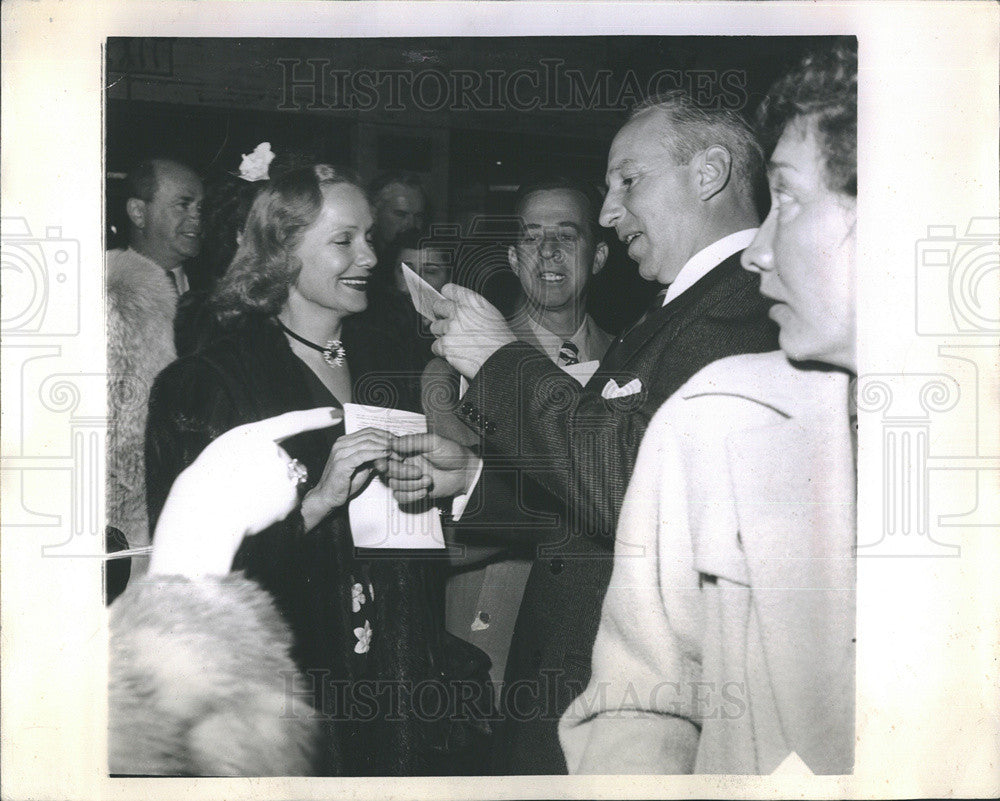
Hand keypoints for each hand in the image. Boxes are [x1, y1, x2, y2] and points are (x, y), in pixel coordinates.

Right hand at [150, 407, 340, 577]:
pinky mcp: (290, 498)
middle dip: (267, 472)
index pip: (293, 422)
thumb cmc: (209, 478)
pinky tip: (254, 507)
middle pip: (281, 461)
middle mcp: (276, 453)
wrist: (204, 512)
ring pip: (283, 483)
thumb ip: (255, 445)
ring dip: (269, 490)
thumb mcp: (228, 448)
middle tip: (240, 481)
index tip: (336, 413)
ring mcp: (285, 476)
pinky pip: (284, 501)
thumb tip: (273, 452)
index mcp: (256, 435)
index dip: (317, 417)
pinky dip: (272, 506)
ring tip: (243, 495)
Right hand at [300, 427, 395, 529]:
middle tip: (400, 448)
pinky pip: (363, 454)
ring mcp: (340, 452)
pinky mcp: (342, 463)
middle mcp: (341, 444)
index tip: (397, 442)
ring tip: (396, 453)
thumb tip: (388, 452)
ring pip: (367, 442)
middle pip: (369, 435)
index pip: (368, 431)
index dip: (385, 435)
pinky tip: (386, 455)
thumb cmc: (343, 484)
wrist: (327, 497)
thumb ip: (372, 458)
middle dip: (387, 440)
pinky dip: (377, 453)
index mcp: (344, 442)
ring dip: (384, 447)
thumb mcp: (362, 467)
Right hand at [386, 433, 480, 503]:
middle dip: (402, 473)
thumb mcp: (434, 441)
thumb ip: (413, 441)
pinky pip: (400, 497)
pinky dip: (410, 496)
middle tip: (419, 471)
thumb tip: (394, 442)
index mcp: (407, 449)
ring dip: (410, 485)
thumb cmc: (453, 454)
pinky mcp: (414, 491)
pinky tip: (424, 491)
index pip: (387, 453)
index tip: (390, 460)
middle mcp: (405, 463)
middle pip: (388, 471)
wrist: (465, 472)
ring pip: (394, 485)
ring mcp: (409, 479)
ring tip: (428, 480)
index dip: (384, 458)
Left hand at [429, 284, 515, 378]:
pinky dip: (442, 351)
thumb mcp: (491, 314)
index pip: (448, 289)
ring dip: (442, 334)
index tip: (447, 304)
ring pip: (435, 327)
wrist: (502, 360)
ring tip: (456, 342)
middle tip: (449, 325)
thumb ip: (473, 307)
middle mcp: (459, 311)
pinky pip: (435, 346)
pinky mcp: (445, 344)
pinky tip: (454, 353)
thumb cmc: (500, 340)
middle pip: (437, 306)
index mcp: (472, 301)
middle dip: (441, 316)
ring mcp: (450, 328)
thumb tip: (461, 308)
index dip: (446, 298)